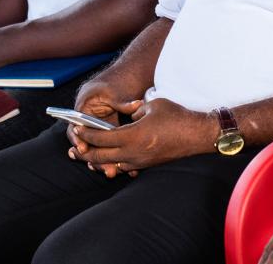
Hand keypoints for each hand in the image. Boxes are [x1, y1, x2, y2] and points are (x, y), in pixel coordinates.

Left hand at [68, 97, 216, 177]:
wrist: (197, 135)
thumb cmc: (176, 116)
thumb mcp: (152, 105)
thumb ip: (134, 111)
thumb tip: (127, 116)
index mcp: (132, 135)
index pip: (101, 138)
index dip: (87, 134)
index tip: (78, 128)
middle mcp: (133, 152)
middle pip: (101, 157)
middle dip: (85, 153)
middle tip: (75, 148)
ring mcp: (140, 161)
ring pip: (111, 165)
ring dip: (98, 161)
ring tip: (87, 157)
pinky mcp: (147, 165)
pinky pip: (124, 167)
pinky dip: (113, 164)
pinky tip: (110, 160)